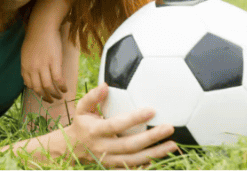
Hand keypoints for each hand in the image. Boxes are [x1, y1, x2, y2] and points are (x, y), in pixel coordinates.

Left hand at [22, 25, 65, 102]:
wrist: (42, 27)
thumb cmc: (34, 39)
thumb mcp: (25, 54)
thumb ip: (27, 67)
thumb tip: (29, 80)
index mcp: (25, 66)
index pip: (29, 85)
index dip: (36, 92)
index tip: (42, 95)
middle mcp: (33, 68)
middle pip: (39, 88)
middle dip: (46, 97)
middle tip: (52, 100)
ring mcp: (43, 66)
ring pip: (49, 86)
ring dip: (55, 94)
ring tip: (59, 96)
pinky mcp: (55, 62)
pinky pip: (58, 79)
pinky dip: (62, 87)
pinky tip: (65, 89)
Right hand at [59, 83, 177, 166]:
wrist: (73, 148)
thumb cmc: (81, 123)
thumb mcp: (82, 108)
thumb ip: (92, 97)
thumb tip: (105, 85)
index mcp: (95, 131)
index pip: (117, 125)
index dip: (134, 118)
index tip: (152, 110)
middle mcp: (103, 147)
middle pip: (130, 145)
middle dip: (151, 137)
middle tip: (170, 128)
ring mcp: (109, 160)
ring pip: (135, 160)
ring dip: (156, 153)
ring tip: (173, 144)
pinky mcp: (114, 167)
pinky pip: (133, 168)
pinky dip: (148, 164)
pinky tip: (163, 158)